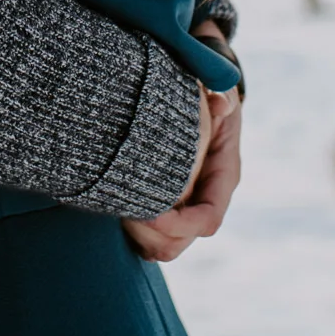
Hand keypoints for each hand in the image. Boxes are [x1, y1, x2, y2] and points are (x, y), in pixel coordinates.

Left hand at [122, 87, 241, 262]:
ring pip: (164, 245)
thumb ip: (219, 97)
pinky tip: (112, 213)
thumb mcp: (218, 90)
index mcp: (223, 177)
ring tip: (114, 214)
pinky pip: (149, 236)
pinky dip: (132, 233)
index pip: (206, 219)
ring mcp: (185, 205)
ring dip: (139, 238)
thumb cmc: (207, 93)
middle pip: (181, 241)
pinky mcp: (165, 204)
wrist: (199, 97)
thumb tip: (220, 104)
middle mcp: (204, 198)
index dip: (179, 225)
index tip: (151, 215)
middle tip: (122, 216)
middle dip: (152, 237)